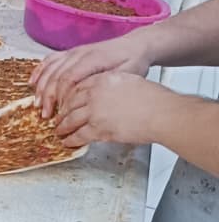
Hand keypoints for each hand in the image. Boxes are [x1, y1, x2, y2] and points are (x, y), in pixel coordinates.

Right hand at [30, 32, 153, 117]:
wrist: (137, 45)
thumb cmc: (135, 61)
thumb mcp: (127, 76)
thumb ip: (106, 85)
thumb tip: (86, 100)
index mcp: (94, 59)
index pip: (68, 78)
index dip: (60, 97)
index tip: (58, 114)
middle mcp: (80, 53)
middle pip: (55, 74)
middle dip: (47, 96)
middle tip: (45, 114)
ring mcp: (74, 52)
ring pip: (50, 68)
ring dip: (41, 86)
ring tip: (38, 103)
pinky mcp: (71, 52)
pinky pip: (50, 60)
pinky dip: (40, 71)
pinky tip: (33, 82)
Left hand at [54, 72, 172, 147]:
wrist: (163, 113)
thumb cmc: (154, 98)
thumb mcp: (129, 80)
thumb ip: (112, 84)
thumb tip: (104, 93)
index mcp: (102, 80)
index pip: (76, 87)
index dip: (67, 97)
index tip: (64, 102)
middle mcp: (94, 94)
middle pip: (70, 103)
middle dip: (62, 113)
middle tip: (57, 118)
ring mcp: (94, 111)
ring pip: (70, 120)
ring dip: (62, 127)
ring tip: (59, 131)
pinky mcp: (98, 128)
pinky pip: (78, 135)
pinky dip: (71, 139)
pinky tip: (68, 141)